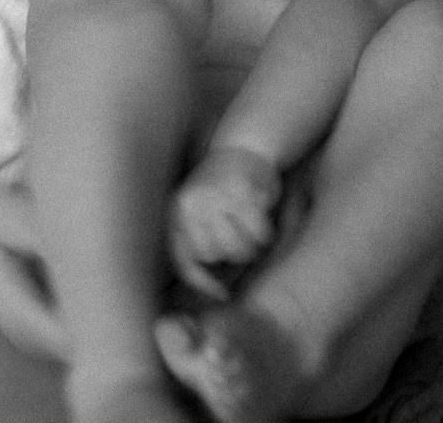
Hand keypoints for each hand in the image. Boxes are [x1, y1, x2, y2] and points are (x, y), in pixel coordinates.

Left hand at [167, 145, 281, 298]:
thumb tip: (216, 294)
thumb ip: (201, 245)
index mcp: (177, 211)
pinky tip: (264, 222)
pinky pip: (258, 232)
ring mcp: (215, 196)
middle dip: (232, 255)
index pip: (184, 260)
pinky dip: (265, 234)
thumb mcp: (200, 214)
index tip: (223, 294)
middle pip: (214, 255)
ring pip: (236, 248)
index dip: (203, 283)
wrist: (242, 148)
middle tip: (242, 241)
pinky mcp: (241, 191)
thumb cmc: (223, 191)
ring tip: (252, 232)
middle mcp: (191, 203)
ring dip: (251, 247)